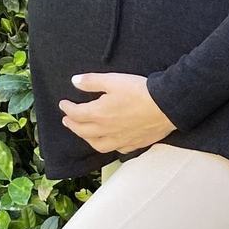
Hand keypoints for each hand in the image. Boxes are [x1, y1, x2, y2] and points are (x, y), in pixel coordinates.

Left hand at [58, 72, 176, 153]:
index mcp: (98, 114)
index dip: (67, 108)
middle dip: (72, 125)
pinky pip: (116, 149)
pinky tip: (109, 141)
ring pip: (98, 144)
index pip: (76, 114)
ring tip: (83, 133)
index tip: (63, 104)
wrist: (166, 106)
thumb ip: (92, 81)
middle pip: (83, 131)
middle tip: (67, 120)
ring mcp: (120, 139)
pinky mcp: (134, 143)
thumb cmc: (139, 91)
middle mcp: (106, 130)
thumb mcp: (113, 80)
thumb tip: (75, 81)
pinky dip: (108, 145)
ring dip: (87, 138)